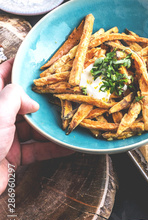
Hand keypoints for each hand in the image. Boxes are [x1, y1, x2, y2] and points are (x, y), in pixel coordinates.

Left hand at [0, 59, 73, 193]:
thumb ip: (16, 98)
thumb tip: (32, 100)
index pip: (1, 77)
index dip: (16, 68)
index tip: (34, 62)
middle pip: (22, 104)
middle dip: (42, 101)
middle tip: (62, 95)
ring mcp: (4, 138)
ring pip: (32, 127)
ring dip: (51, 127)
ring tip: (70, 121)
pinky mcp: (12, 156)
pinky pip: (36, 150)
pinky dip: (53, 148)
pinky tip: (68, 145)